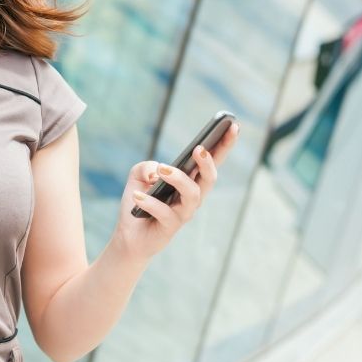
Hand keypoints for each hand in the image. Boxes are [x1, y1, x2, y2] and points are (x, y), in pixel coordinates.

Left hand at [112, 123, 239, 263]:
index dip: (224, 144)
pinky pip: (164, 212)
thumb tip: (157, 171)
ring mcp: (184, 213)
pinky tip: (137, 196)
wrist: (129, 236)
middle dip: (208, 162)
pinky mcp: (171, 227)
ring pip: (192, 194)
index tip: (233, 125)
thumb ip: (145, 167)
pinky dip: (150, 202)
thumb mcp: (137, 177)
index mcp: (190, 180)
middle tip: (198, 149)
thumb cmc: (139, 203)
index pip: (212, 160)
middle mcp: (192, 196)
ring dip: (178, 178)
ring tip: (162, 170)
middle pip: (210, 178)